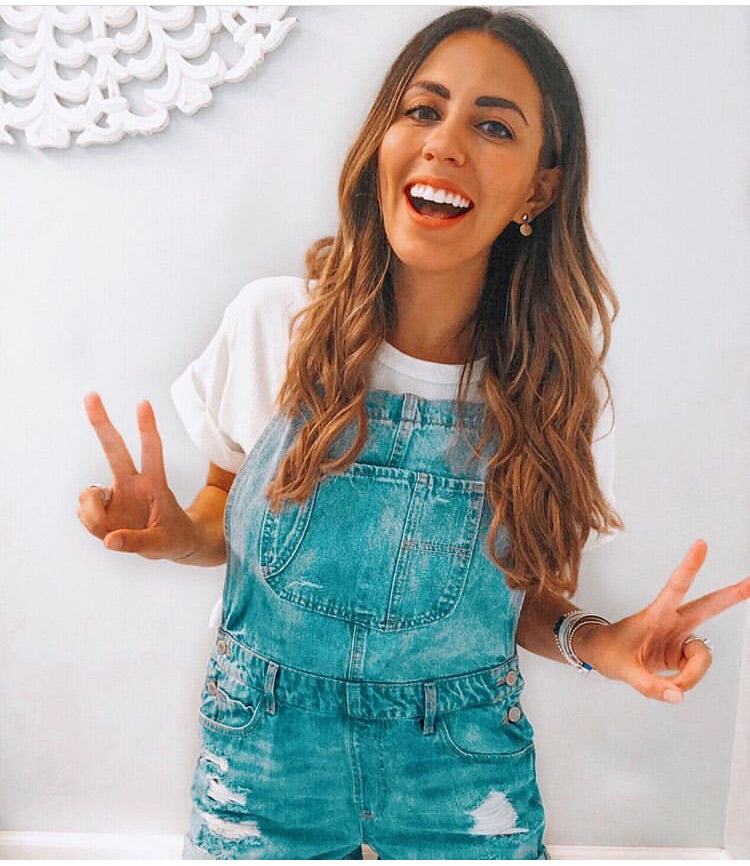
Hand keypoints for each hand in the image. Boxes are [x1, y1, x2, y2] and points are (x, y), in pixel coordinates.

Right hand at [77, 392, 200, 560]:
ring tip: (112, 534)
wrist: (173, 544)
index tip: (143, 403)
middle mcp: (132, 482)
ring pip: (88, 495)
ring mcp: (115, 492)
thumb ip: (137, 543)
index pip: (152, 452)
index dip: (147, 429)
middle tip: (91, 394)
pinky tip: (107, 532)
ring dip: (92, 516)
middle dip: (101, 422)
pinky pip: (83, 512)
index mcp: (154, 484)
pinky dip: (91, 525)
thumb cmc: (174, 538)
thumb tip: (108, 540)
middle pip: (114, 448)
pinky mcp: (102, 506)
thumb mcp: (163, 546)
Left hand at [577, 540, 749, 702]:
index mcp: (655, 614)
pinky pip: (696, 669)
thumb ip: (650, 686)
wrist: (602, 654)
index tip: (701, 545)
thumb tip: (677, 696)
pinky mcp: (682, 651)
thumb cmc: (609, 651)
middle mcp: (672, 621)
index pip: (675, 587)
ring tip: (671, 686)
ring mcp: (679, 636)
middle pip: (708, 607)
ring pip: (703, 655)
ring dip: (692, 675)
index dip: (689, 567)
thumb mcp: (622, 669)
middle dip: (732, 594)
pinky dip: (687, 680)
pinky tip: (672, 684)